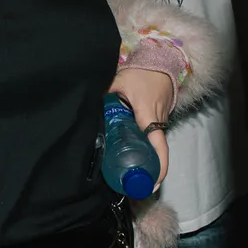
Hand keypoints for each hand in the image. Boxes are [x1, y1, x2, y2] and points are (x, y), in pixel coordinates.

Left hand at [109, 68, 172, 185]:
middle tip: (135, 186)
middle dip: (149, 170)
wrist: (162, 61)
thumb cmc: (141, 72)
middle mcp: (158, 121)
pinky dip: (147, 147)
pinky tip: (134, 153)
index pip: (158, 145)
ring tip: (132, 175)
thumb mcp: (119, 81)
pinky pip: (154, 136)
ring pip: (155, 145)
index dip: (158, 165)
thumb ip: (104, 92)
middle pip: (156, 151)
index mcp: (148, 115)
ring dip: (147, 159)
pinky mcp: (161, 117)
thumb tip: (85, 102)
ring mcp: (162, 120)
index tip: (152, 182)